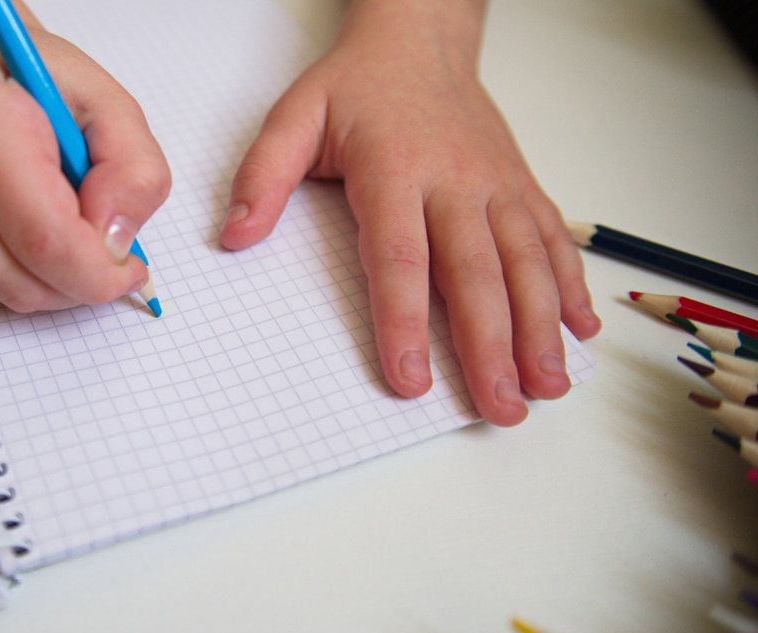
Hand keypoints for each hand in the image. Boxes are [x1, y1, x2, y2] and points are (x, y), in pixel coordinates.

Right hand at [0, 26, 169, 311]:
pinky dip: (28, 277)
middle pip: (25, 280)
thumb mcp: (114, 108)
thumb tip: (115, 242)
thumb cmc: (43, 86)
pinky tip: (38, 233)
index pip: (45, 240)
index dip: (98, 274)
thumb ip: (135, 173)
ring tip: (75, 234)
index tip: (131, 269)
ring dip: (58, 285)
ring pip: (7, 293)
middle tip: (114, 258)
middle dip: (84, 284)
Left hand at [219, 1, 599, 425]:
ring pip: (526, 262)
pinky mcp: (520, 185)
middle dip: (492, 346)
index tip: (410, 378)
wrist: (419, 41)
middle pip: (476, 273)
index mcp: (394, 170)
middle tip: (501, 407)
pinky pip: (552, 237)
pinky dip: (570, 284)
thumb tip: (235, 236)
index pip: (400, 258)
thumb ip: (263, 175)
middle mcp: (455, 181)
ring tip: (548, 384)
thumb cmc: (358, 86)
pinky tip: (581, 328)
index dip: (404, 322)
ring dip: (541, 327)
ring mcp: (495, 184)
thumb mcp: (295, 117)